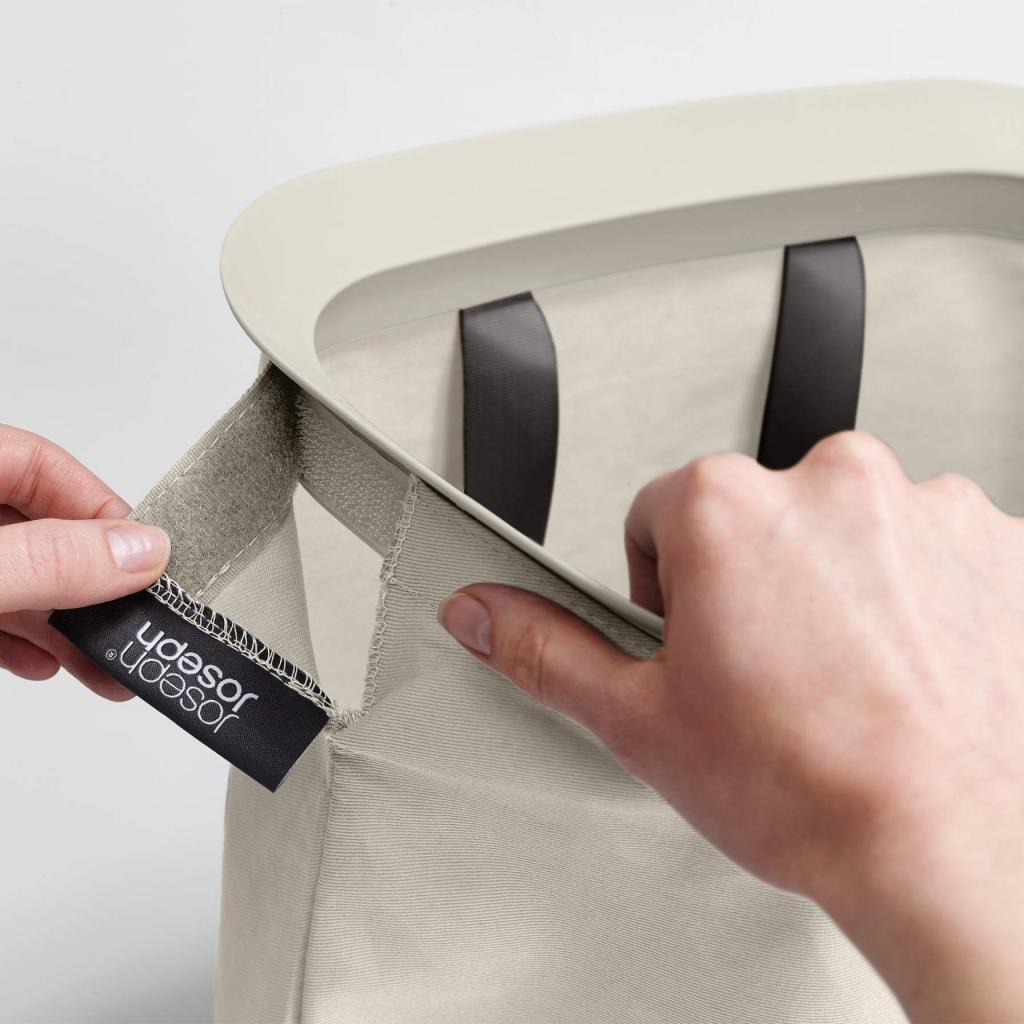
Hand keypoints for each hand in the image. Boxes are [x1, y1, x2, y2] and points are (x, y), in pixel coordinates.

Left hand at [0, 425, 169, 699]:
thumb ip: (49, 562)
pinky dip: (17, 638)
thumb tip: (140, 552)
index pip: (40, 465)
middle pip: (35, 530)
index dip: (100, 509)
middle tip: (134, 625)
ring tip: (104, 666)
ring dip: (61, 624)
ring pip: (14, 577)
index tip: (146, 560)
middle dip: (88, 585)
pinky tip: (43, 663)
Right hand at [437, 431, 1023, 1022]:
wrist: (957, 849)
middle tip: (770, 672)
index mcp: (726, 508)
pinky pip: (924, 548)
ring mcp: (923, 507)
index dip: (669, 592)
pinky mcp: (993, 541)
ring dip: (833, 588)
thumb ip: (545, 646)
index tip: (700, 644)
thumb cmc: (812, 789)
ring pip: (840, 532)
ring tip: (842, 679)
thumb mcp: (640, 720)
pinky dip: (911, 596)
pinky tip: (904, 668)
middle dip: (750, 583)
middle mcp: (830, 483)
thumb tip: (481, 611)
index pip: (660, 516)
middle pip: (754, 517)